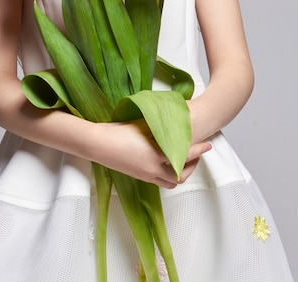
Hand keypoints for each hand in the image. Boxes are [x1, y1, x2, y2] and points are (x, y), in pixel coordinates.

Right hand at [91, 119, 210, 188]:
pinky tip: (167, 163)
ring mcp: (146, 175)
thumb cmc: (117, 131)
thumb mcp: (141, 125)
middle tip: (198, 153)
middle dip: (193, 165)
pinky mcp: (140, 177)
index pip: (185, 154)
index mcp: (155, 154)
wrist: (98, 144)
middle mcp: (153, 169)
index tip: (208, 145)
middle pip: (182, 174)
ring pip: (172, 182)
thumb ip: (159, 128)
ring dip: (181, 173)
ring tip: (184, 160)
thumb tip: (174, 124)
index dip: (198, 150)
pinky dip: (170, 175)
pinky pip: (161, 181)